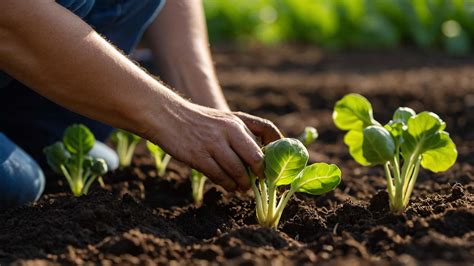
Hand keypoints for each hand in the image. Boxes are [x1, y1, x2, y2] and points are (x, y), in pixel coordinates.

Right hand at [148, 100, 281, 190]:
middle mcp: (229, 130)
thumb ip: (241, 135)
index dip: (277, 146)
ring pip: (239, 172)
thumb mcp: (223, 120)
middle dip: (260, 174)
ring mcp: (214, 144)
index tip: (275, 160)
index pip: (267, 130)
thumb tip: (259, 160)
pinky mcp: (199, 157)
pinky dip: (228, 185)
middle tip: (260, 182)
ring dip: (243, 184)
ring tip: (243, 188)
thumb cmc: (199, 122)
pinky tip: (230, 187)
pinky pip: (220, 177)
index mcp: (237, 119)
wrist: (167, 116)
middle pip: (256, 158)